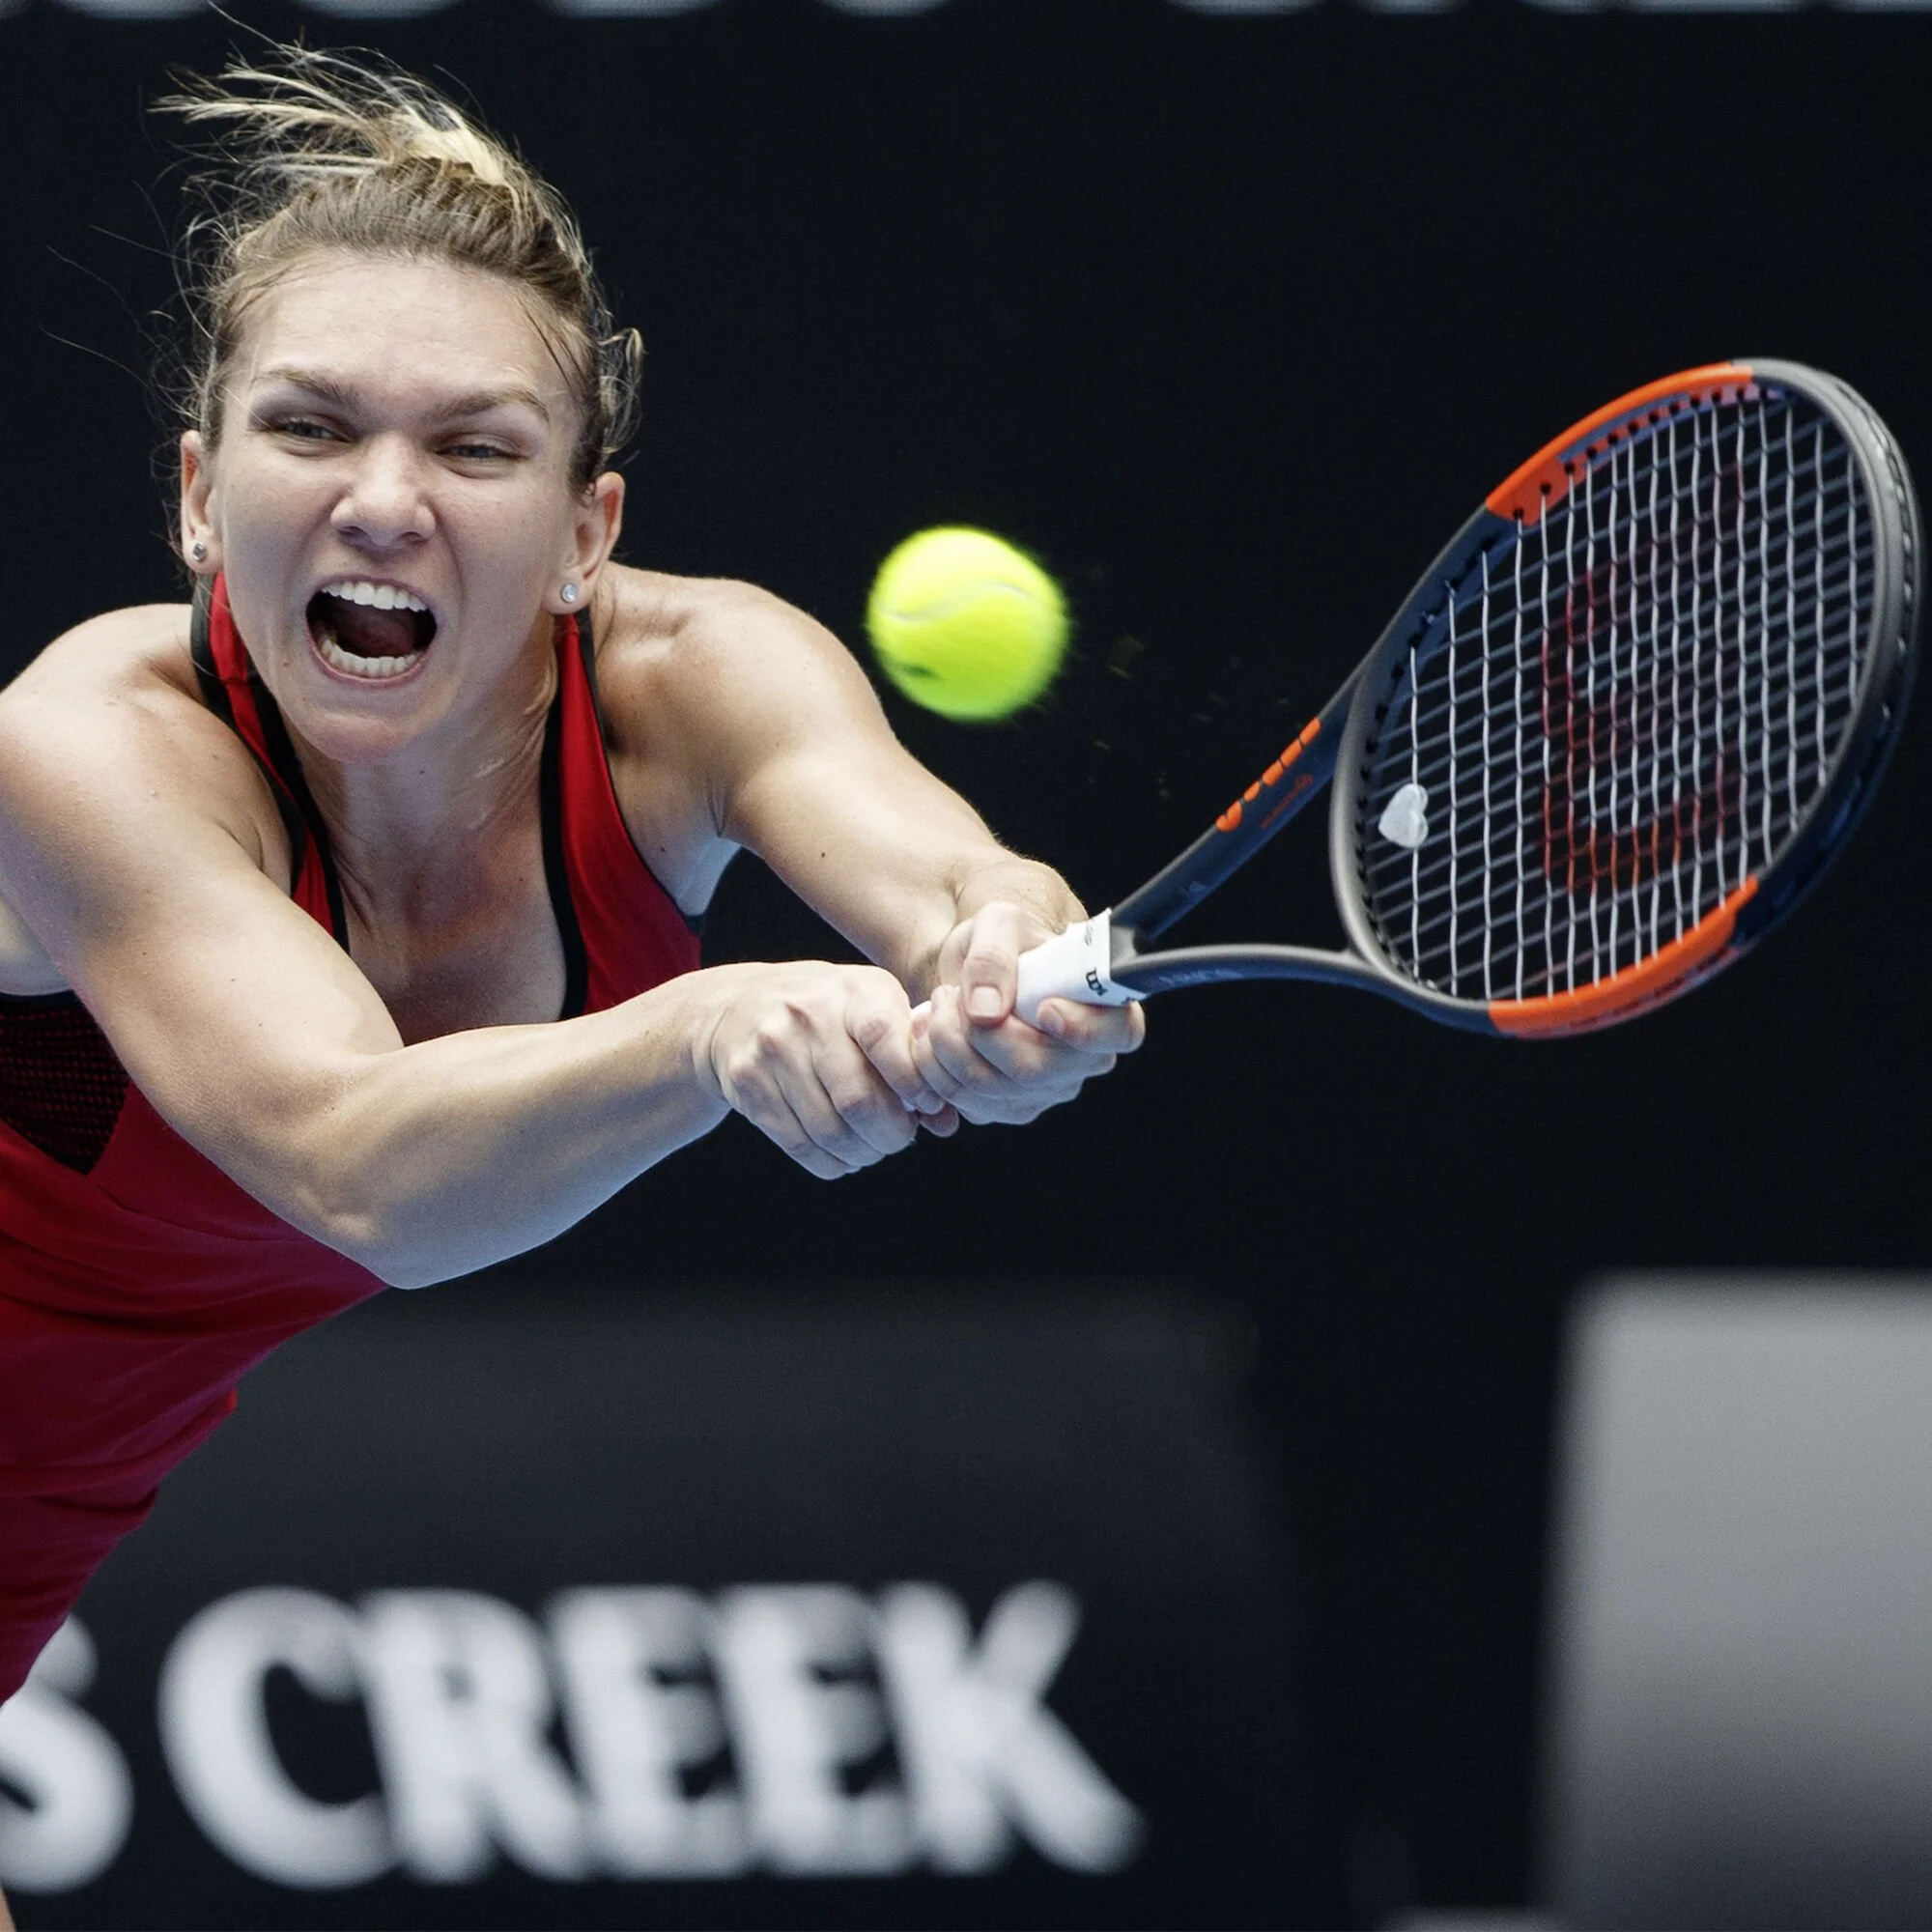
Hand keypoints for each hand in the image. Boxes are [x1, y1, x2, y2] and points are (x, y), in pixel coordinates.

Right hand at [697, 962, 957, 1178]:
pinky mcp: (747, 1083)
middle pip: (859, 1100)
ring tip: (871, 1146)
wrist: (739, 1007)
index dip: (914, 1084)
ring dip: (862, 1152)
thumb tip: (946, 1121)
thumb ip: (913, 1056)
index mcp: (853, 992)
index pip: (887, 1040)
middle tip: (899, 1138)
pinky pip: (798, 1144)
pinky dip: (830, 1161)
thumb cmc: (828, 1012)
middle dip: (891, 1135)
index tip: (927, 1104)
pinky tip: (842, 1153)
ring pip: (829, 1131)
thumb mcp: (873, 1009)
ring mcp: (772, 1050)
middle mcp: (808, 1016)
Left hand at [916, 901, 1143, 1126]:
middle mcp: (1083, 1059)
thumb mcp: (997, 923)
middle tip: (949, 994)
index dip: (1084, 1029)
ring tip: (939, 1006)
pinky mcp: (1008, 1107)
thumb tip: (987, 1011)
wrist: (976, 971)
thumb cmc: (1004, 942)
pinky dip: (934, 1068)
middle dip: (976, 1033)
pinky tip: (932, 1033)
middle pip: (1035, 1070)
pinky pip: (966, 1104)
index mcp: (1104, 1007)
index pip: (1118, 1032)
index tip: (1044, 1008)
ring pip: (990, 1090)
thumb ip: (993, 956)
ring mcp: (1047, 1090)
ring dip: (945, 1046)